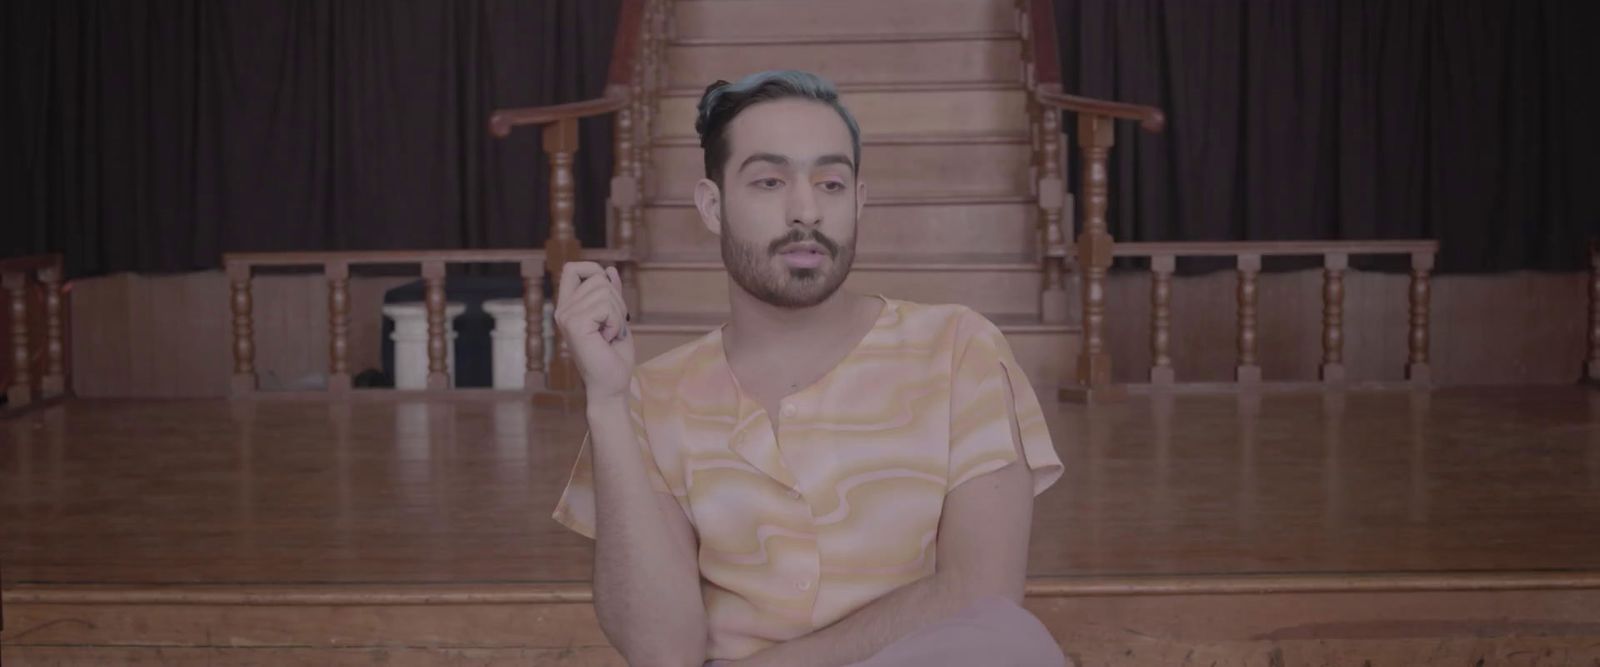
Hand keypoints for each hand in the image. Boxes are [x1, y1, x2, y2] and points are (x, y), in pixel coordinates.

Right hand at [554, 262, 634, 400]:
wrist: (612, 385)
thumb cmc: (613, 356)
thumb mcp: (615, 317)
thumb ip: (611, 294)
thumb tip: (609, 269)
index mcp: (569, 307)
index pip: (571, 269)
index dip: (593, 270)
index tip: (607, 289)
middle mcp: (563, 310)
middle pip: (597, 278)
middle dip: (616, 301)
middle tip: (612, 327)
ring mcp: (566, 317)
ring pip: (604, 291)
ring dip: (617, 314)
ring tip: (610, 335)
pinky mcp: (575, 325)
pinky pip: (606, 306)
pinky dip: (616, 322)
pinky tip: (608, 339)